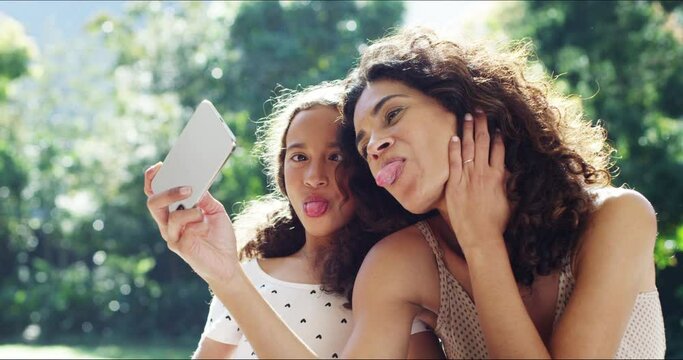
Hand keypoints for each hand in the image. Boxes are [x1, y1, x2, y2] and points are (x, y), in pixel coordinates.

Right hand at [144, 162, 239, 283]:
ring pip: (160, 211)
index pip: (158, 193)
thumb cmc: (220, 236)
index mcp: (176, 212)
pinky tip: (202, 217)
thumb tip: (195, 181)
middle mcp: (169, 222)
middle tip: (180, 181)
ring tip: (193, 195)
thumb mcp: (214, 210)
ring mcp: (171, 234)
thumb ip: (204, 197)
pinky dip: (189, 215)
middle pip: (153, 200)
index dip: (154, 179)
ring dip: (176, 197)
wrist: (227, 263)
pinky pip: (175, 225)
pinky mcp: (177, 244)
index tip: (159, 166)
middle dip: (161, 186)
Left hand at [445, 110, 509, 251]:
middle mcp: (483, 172)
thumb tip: (507, 172)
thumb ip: (506, 184)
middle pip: (483, 142)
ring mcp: (468, 177)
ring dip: (467, 130)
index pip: (498, 149)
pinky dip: (453, 148)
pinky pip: (453, 161)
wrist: (481, 236)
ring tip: (467, 115)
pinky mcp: (455, 184)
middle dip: (481, 124)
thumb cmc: (496, 223)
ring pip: (468, 147)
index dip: (497, 136)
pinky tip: (453, 136)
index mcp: (498, 176)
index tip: (495, 125)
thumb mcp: (508, 200)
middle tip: (479, 110)